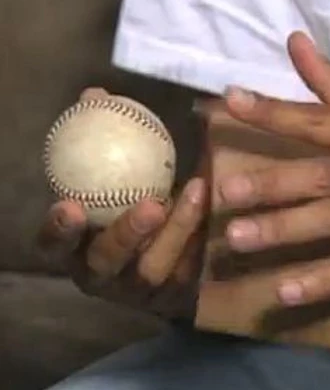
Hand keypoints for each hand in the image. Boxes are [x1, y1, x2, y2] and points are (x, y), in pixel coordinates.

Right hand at [36, 88, 207, 319]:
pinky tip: (212, 204)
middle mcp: (104, 272)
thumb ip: (108, 137)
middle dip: (125, 235)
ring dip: (177, 229)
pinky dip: (200, 234)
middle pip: (106, 262)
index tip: (68, 204)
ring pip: (154, 268)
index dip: (57, 230)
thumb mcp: (123, 168)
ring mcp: (141, 288)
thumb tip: (95, 94)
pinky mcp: (176, 295)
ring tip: (197, 190)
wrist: (179, 239)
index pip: (55, 244)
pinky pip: (189, 267)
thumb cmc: (137, 194)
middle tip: (151, 204)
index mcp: (80, 245)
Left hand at [206, 32, 329, 306]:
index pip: (321, 120)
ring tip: (238, 239)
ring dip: (285, 230)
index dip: (276, 112)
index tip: (230, 101)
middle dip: (272, 184)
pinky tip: (285, 292)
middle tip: (224, 192)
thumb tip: (295, 41)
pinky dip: (322, 282)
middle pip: (323, 176)